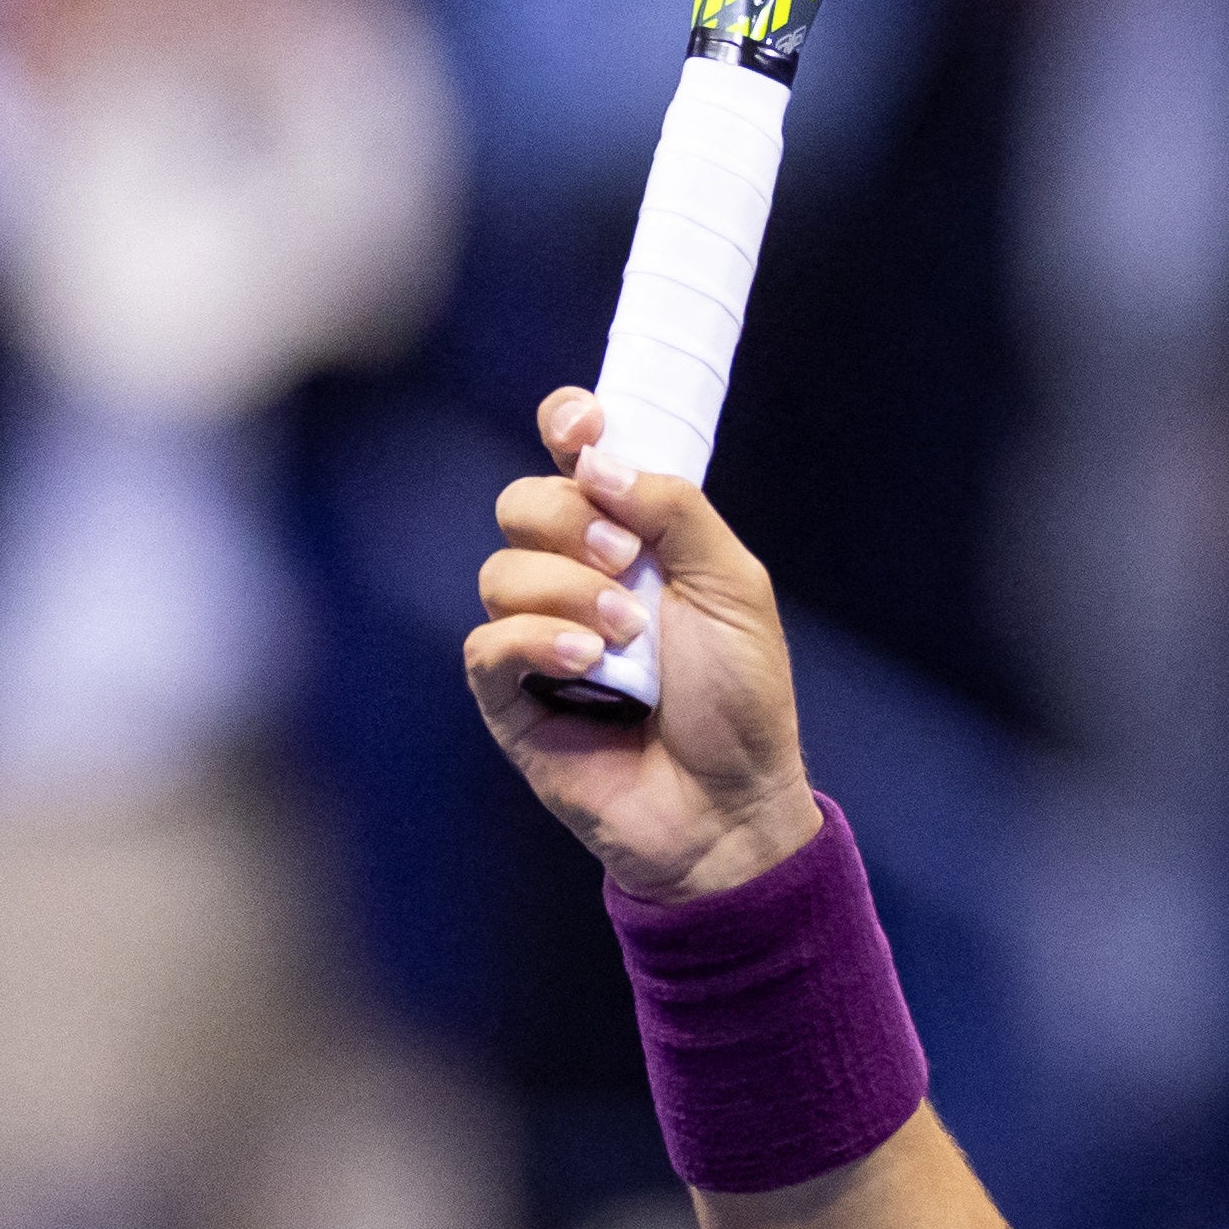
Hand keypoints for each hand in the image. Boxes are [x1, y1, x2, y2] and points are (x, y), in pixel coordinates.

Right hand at [465, 386, 817, 898]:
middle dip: (571, 520)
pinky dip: (536, 642)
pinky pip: (487, 643)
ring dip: (569, 592)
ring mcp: (538, 637)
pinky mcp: (510, 698)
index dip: (566, 427)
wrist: (730, 803)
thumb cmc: (741, 698)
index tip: (581, 425)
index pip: (572, 460)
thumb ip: (676, 511)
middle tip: (626, 559)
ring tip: (628, 638)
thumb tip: (600, 460)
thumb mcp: (734, 585)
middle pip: (522, 503)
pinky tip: (588, 664)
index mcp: (632, 541)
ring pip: (501, 569)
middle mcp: (576, 578)